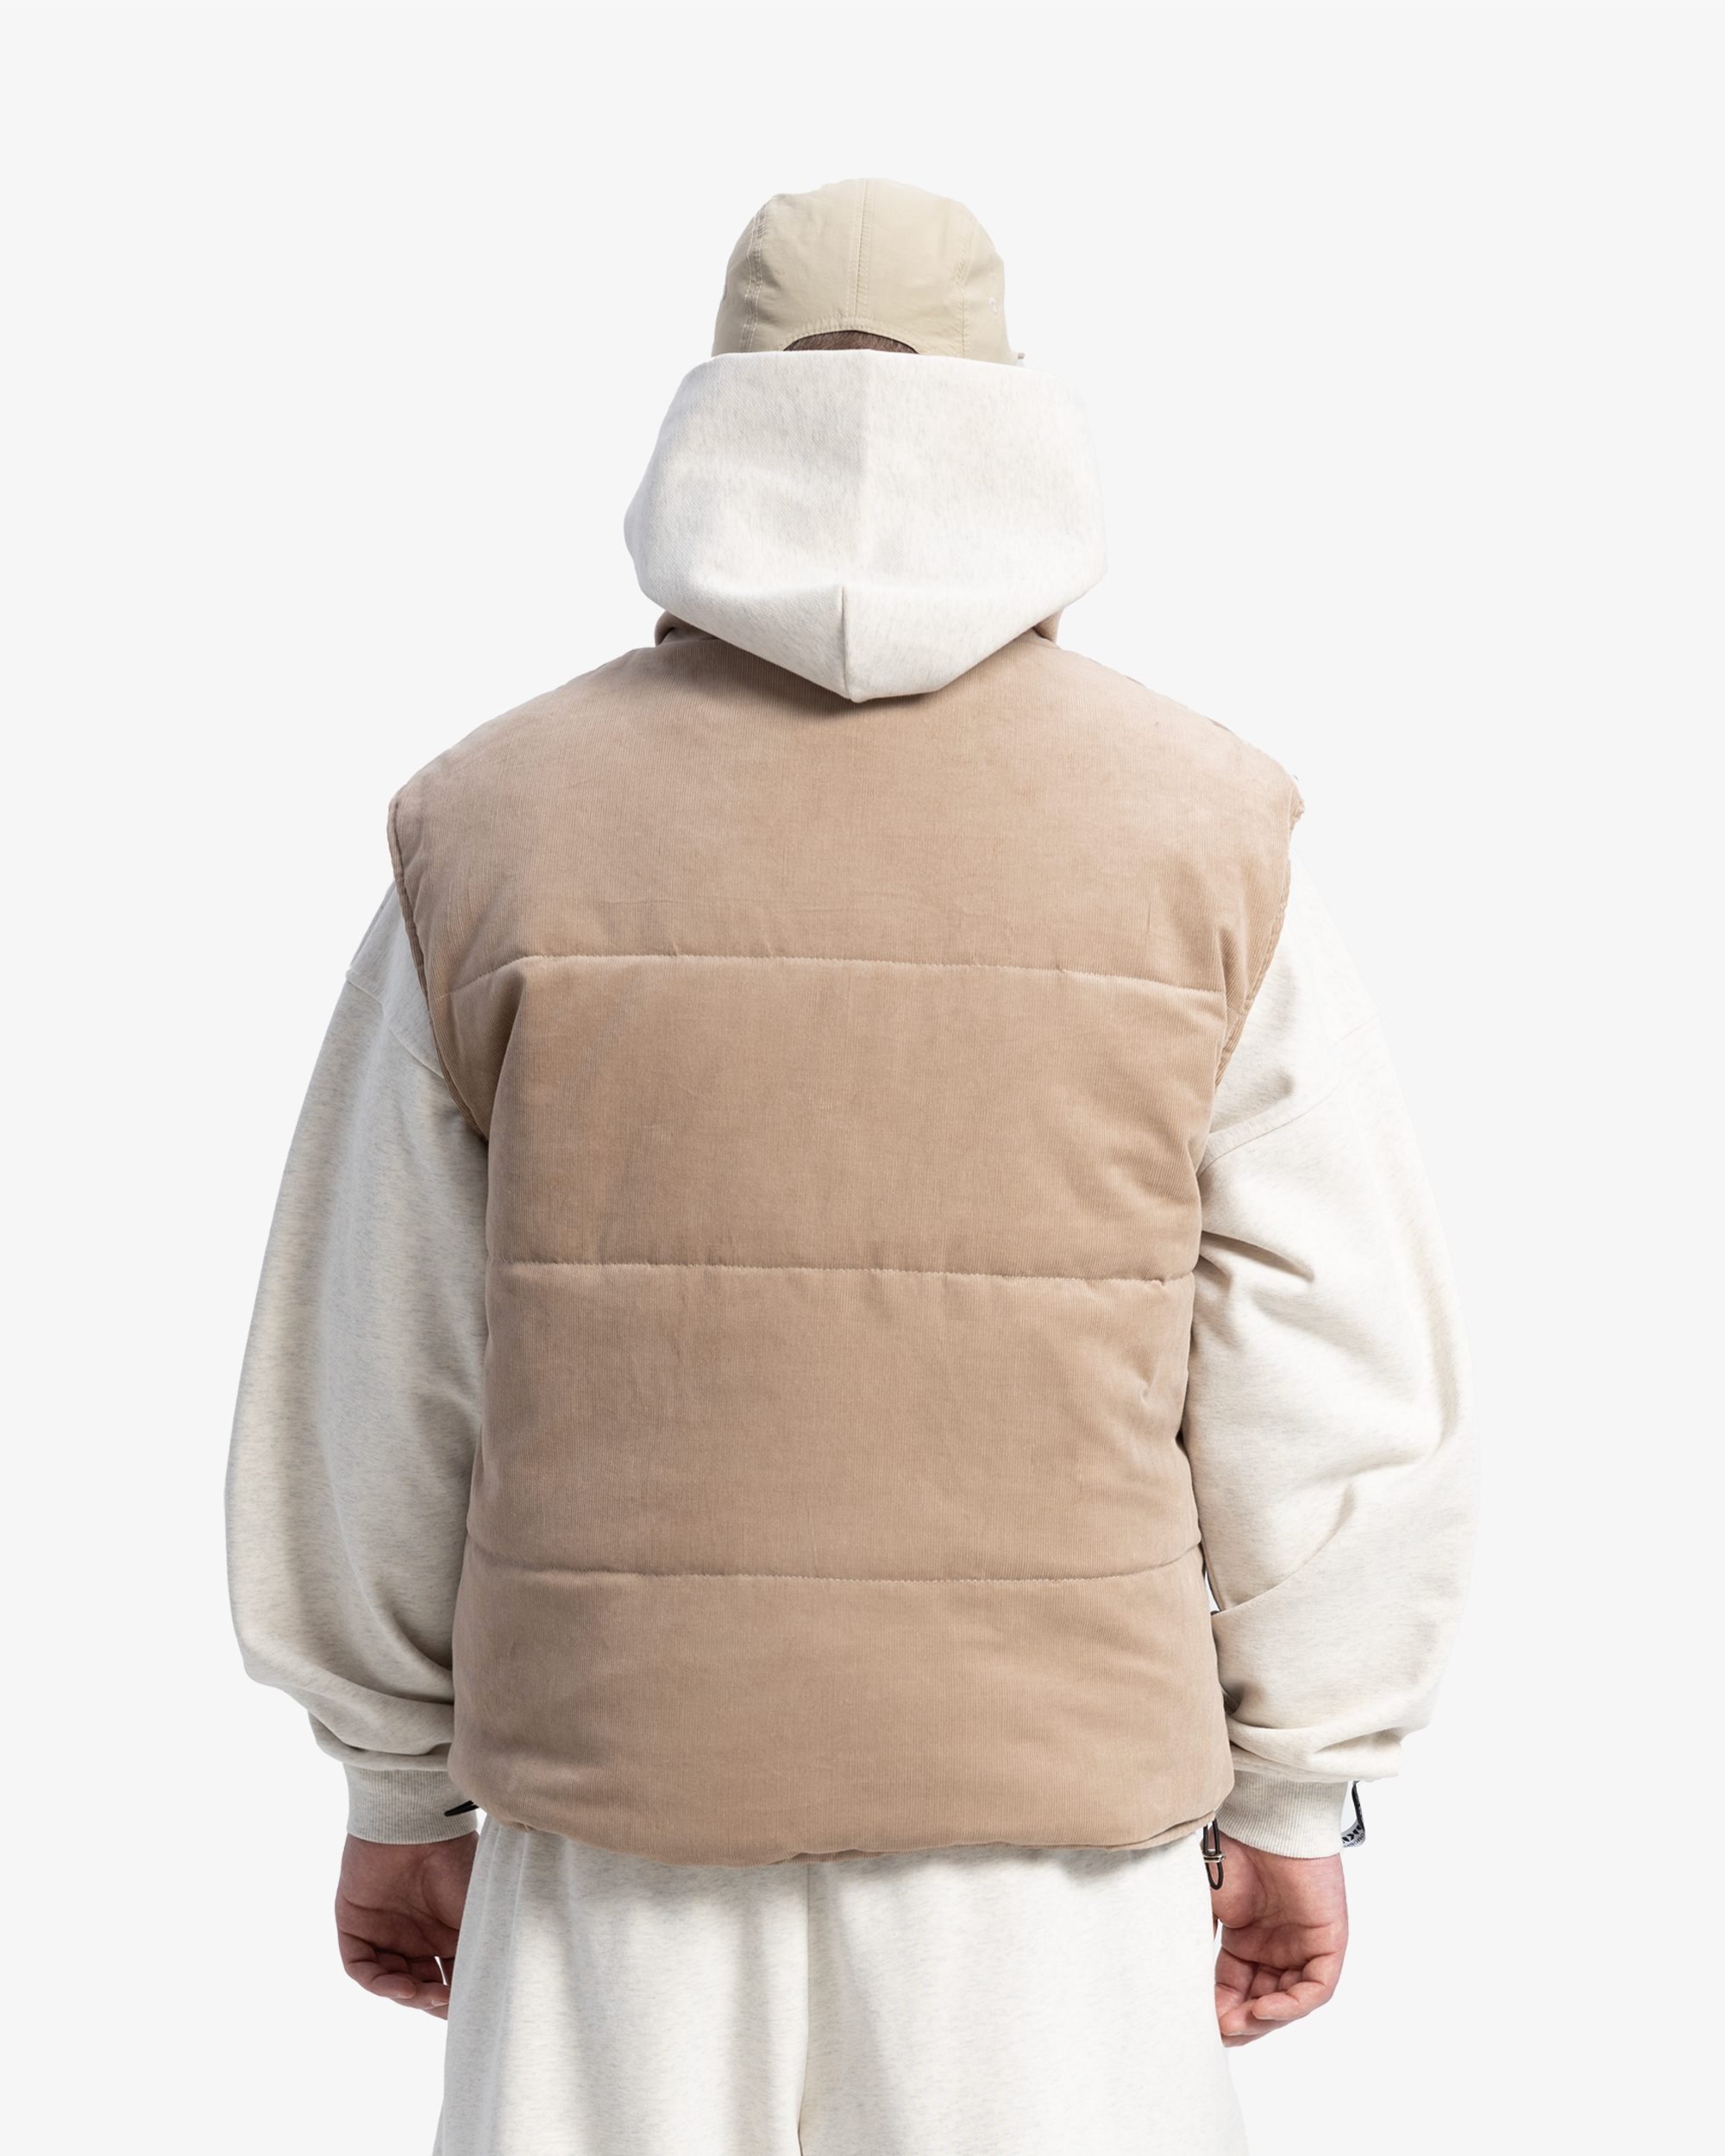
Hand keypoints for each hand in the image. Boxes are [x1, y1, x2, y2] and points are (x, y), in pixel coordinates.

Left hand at [336, 1832, 477, 2019]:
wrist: (418, 1824)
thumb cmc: (456, 1861)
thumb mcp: (478, 1909)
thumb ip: (484, 1947)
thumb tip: (501, 1988)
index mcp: (447, 1932)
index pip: (449, 1977)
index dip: (457, 1999)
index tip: (471, 2011)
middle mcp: (415, 1935)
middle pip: (420, 1985)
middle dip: (432, 2001)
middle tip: (445, 2004)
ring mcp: (385, 1932)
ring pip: (391, 1980)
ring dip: (407, 1995)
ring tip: (423, 1995)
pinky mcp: (355, 1926)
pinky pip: (361, 1967)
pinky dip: (379, 1983)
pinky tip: (401, 1987)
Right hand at [1209, 1833, 1347, 2045]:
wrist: (1263, 1818)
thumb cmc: (1232, 1850)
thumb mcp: (1205, 1905)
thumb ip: (1196, 1942)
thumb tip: (1179, 1984)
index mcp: (1248, 1939)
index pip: (1236, 1988)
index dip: (1220, 2011)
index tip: (1201, 2025)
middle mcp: (1278, 1947)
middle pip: (1263, 2001)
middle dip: (1242, 2022)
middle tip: (1219, 2032)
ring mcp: (1305, 1945)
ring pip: (1290, 2001)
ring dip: (1264, 2019)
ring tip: (1237, 2023)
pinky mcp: (1329, 1941)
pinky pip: (1317, 1989)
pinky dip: (1291, 2005)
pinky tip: (1263, 2008)